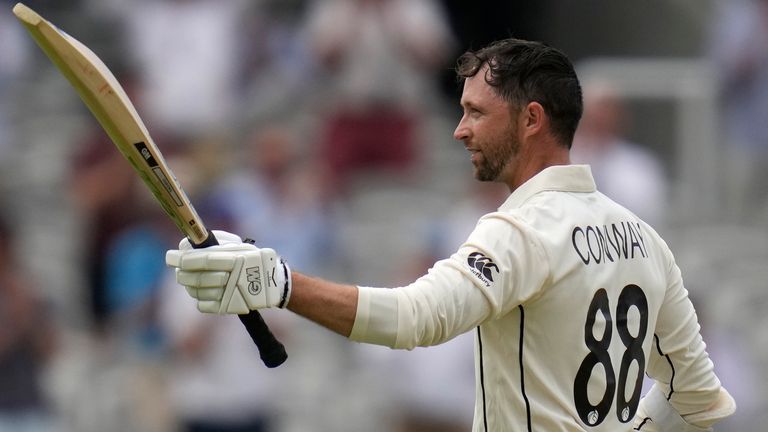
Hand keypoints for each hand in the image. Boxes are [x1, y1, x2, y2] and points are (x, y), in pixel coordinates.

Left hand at [165, 230, 291, 313]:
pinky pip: (203, 305)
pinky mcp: (228, 307)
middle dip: (181, 273)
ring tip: (189, 279)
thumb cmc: (253, 259)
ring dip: (189, 285)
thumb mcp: (241, 245)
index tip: (170, 256)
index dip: (182, 258)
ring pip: (197, 292)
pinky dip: (198, 298)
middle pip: (196, 277)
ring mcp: (230, 294)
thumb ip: (217, 241)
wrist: (274, 284)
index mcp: (235, 259)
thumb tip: (190, 241)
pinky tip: (202, 291)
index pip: (202, 260)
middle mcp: (233, 277)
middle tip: (177, 269)